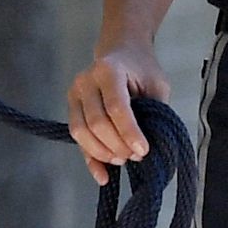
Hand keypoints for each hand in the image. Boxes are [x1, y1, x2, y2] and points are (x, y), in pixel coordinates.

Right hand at [66, 42, 173, 185]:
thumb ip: (154, 111)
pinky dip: (89, 159)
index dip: (129, 132)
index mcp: (108, 70)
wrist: (120, 52)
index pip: (116, 107)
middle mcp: (85, 81)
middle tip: (136, 156)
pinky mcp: (70, 108)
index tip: (144, 151)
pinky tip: (102, 176)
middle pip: (97, 123)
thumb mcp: (156, 84)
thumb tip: (151, 145)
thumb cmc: (142, 68)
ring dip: (102, 152)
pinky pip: (76, 138)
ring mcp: (74, 94)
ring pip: (81, 132)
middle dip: (117, 145)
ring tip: (123, 159)